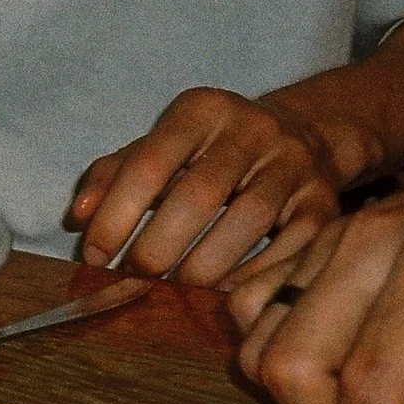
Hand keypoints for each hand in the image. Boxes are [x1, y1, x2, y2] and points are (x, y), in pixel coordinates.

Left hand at [70, 86, 348, 285]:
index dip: (116, 215)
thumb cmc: (210, 152)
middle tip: (136, 280)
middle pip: (199, 196)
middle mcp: (252, 128)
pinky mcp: (325, 199)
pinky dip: (254, 274)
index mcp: (201, 110)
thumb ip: (112, 175)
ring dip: (203, 267)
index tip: (94, 256)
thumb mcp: (160, 147)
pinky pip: (291, 244)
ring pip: (248, 221)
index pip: (149, 163)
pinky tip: (224, 292)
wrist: (304, 136)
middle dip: (159, 247)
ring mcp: (294, 163)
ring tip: (174, 292)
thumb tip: (78, 218)